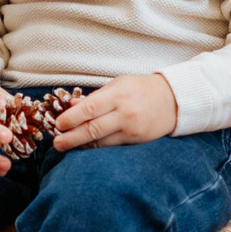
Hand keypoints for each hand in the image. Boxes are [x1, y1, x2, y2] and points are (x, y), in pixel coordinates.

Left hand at [52, 73, 178, 151]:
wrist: (173, 100)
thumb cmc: (141, 89)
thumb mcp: (118, 84)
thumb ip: (95, 96)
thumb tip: (71, 105)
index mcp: (118, 94)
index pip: (89, 108)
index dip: (71, 118)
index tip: (58, 124)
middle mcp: (125, 112)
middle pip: (92, 128)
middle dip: (71, 138)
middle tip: (56, 143)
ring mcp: (131, 128)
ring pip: (101, 141)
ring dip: (81, 145)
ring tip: (66, 146)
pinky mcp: (136, 140)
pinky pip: (111, 146)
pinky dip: (96, 147)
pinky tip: (85, 147)